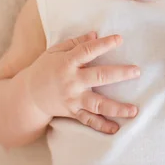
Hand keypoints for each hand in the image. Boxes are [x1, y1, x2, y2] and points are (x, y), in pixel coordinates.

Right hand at [25, 32, 139, 134]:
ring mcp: (73, 99)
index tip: (119, 39)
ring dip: (117, 108)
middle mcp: (71, 82)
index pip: (88, 51)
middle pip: (98, 77)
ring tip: (134, 110)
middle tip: (136, 71)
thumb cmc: (44, 68)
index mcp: (66, 63)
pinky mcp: (73, 112)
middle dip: (119, 74)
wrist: (28, 96)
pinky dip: (102, 126)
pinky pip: (89, 121)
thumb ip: (76, 43)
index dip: (104, 45)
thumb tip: (95, 35)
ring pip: (98, 104)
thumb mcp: (55, 51)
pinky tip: (116, 129)